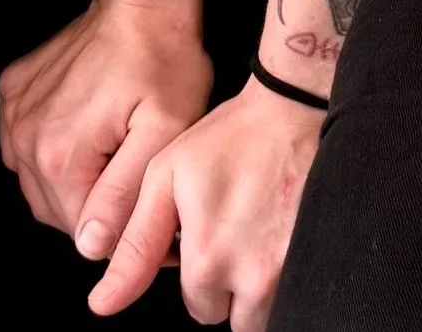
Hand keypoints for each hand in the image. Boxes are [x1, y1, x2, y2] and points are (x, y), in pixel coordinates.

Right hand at [0, 0, 212, 259]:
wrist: (142, 0)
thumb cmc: (164, 60)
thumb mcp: (164, 133)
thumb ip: (124, 196)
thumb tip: (91, 246)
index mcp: (60, 156)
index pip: (82, 234)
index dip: (122, 225)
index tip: (146, 199)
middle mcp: (25, 139)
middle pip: (58, 212)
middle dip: (96, 204)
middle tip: (131, 167)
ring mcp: (15, 113)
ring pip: (39, 183)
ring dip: (73, 178)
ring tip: (110, 145)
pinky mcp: (13, 90)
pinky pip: (25, 146)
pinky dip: (51, 147)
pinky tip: (85, 124)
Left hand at [88, 74, 324, 328]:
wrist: (293, 110)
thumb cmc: (229, 139)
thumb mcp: (165, 178)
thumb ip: (136, 245)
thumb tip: (103, 304)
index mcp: (208, 260)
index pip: (198, 307)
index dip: (201, 272)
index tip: (211, 236)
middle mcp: (251, 277)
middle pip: (233, 316)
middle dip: (231, 287)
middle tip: (237, 233)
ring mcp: (290, 272)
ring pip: (265, 312)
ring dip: (259, 288)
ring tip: (260, 235)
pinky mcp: (319, 260)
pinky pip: (298, 293)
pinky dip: (288, 276)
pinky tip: (282, 235)